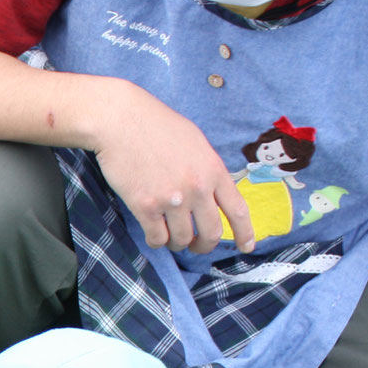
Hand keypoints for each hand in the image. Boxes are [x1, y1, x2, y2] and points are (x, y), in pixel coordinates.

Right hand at [92, 86, 253, 253]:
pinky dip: (157, 241)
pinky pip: (157, 238)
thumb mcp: (195, 142)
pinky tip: (153, 234)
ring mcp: (171, 199)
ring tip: (169, 235)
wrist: (120, 120)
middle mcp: (197, 188)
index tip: (247, 247)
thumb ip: (207, 169)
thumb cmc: (155, 125)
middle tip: (197, 246)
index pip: (237, 210)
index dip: (245, 233)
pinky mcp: (145, 206)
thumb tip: (211, 193)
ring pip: (183, 240)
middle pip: (211, 233)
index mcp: (213, 170)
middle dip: (205, 245)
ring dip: (177, 243)